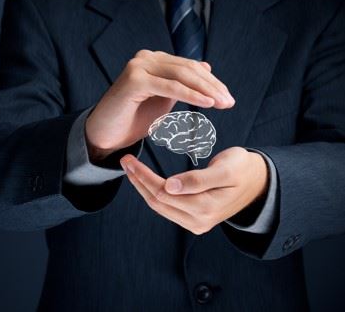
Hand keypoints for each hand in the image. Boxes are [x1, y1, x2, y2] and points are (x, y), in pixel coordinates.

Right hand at [85, 50, 234, 161]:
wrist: (105, 135)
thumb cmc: (132, 120)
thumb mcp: (163, 99)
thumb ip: (181, 83)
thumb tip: (206, 65)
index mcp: (153, 61)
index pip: (189, 67)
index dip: (211, 81)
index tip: (227, 98)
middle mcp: (145, 58)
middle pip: (188, 69)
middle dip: (212, 86)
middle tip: (229, 102)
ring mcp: (138, 67)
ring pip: (181, 75)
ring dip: (206, 90)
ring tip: (222, 104)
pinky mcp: (134, 80)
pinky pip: (169, 87)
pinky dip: (190, 95)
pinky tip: (207, 104)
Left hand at [119, 147, 267, 234]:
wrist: (258, 182)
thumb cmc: (243, 169)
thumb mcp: (225, 169)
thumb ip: (198, 179)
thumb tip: (170, 186)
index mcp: (205, 208)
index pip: (163, 193)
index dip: (144, 176)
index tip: (130, 160)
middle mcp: (198, 221)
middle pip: (157, 201)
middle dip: (138, 181)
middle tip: (125, 160)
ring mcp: (196, 224)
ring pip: (159, 206)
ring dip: (142, 187)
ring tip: (130, 168)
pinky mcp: (194, 221)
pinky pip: (167, 208)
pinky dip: (153, 194)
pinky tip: (145, 181)